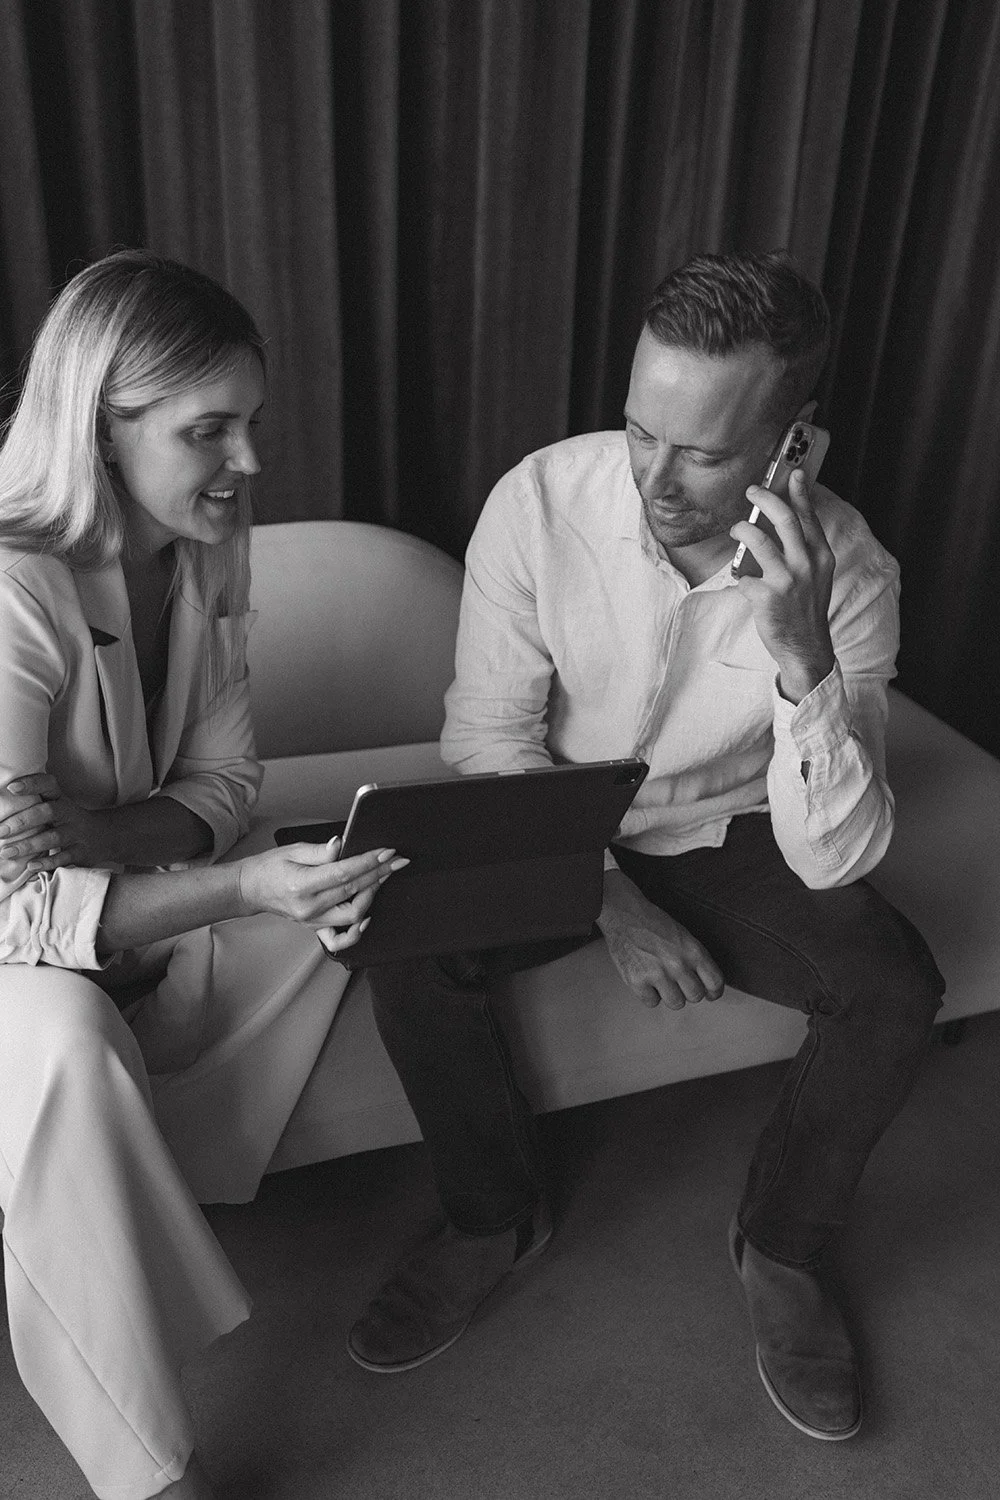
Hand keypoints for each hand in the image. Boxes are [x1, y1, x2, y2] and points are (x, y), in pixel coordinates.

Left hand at [0, 773, 112, 873]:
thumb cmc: (68, 820)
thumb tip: (0, 804)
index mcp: (61, 799)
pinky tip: (30, 866)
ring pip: (53, 838)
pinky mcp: (81, 852)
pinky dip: (47, 862)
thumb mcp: (57, 806)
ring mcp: (76, 833)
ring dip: (28, 845)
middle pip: (47, 812)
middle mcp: (69, 814)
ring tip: (6, 852)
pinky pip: (64, 857)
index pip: (48, 785)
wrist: (105, 836)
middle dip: (22, 821)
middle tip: (0, 831)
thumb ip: (35, 803)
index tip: (11, 787)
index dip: (31, 784)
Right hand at [237, 836, 408, 955]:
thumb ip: (320, 850)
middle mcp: (310, 907)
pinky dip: (356, 933)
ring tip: (382, 877)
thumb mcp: (293, 850)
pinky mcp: (315, 928)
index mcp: (303, 884)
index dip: (369, 861)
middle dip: (379, 873)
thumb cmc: (271, 867)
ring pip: (353, 914)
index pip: (345, 873)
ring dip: (372, 895)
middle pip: (354, 890)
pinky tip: (366, 918)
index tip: (387, 851)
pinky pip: (338, 940)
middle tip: (396, 860)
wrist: (252, 888)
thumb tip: (341, 844)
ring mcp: (313, 921)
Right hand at [597, 868, 724, 1009]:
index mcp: (693, 951)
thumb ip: (696, 961)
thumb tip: (706, 986)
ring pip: (676, 1003)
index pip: (715, 982)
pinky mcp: (636, 981)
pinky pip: (652, 1002)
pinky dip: (649, 994)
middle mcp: (677, 964)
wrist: (624, 914)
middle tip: (680, 983)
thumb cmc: (654, 923)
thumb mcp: (684, 937)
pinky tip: (646, 980)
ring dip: (670, 995)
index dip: (714, 991)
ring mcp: (656, 974)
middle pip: (696, 996)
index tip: (710, 994)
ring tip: (662, 981)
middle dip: (689, 991)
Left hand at [729, 467, 836, 702]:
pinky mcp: (767, 596)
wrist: (806, 647)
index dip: (799, 493)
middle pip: (784, 518)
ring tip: (736, 530)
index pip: (808, 517)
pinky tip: (745, 584)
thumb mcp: (816, 576)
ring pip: (758, 539)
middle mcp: (807, 564)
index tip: (792, 473)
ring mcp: (787, 580)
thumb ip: (804, 550)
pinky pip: (744, 576)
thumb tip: (781, 522)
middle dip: (765, 498)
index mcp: (821, 556)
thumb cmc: (805, 609)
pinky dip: (741, 578)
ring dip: (742, 530)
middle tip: (752, 491)